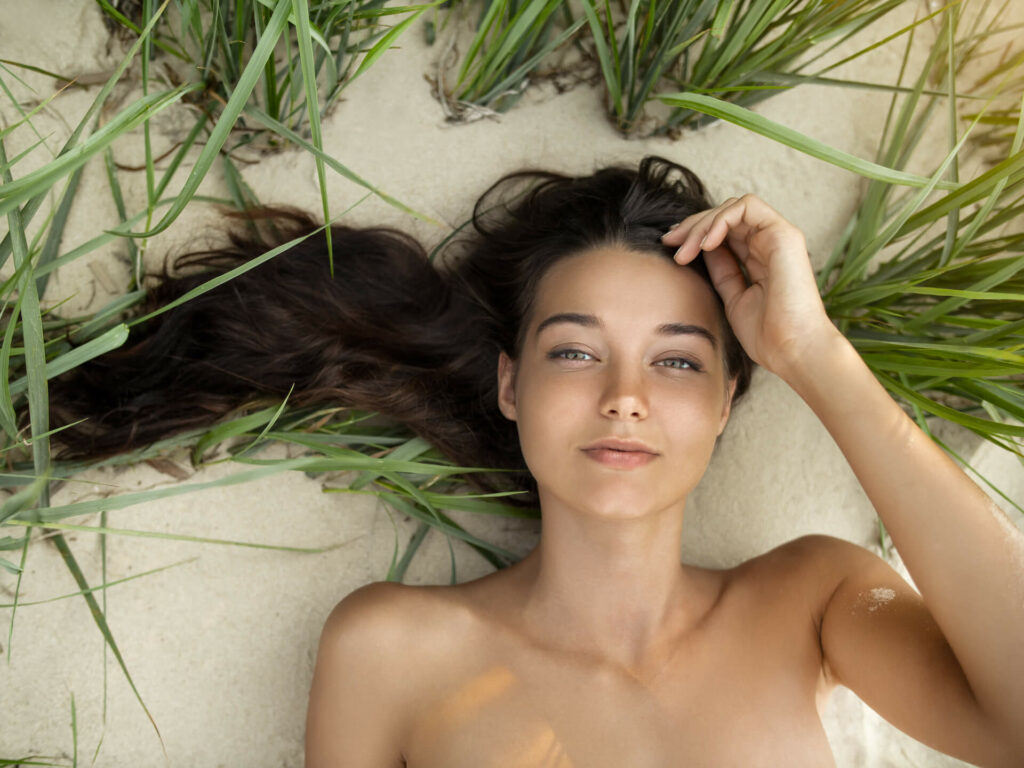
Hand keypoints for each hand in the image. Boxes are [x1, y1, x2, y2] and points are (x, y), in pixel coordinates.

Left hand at [660, 194, 839, 377]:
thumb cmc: (767, 334)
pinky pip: (747, 208)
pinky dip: (721, 220)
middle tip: (669, 242)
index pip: (724, 231)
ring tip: (685, 249)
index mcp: (759, 257)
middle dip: (693, 225)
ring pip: (733, 207)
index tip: (671, 248)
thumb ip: (721, 270)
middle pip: (725, 215)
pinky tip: (706, 244)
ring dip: (703, 223)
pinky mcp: (784, 235)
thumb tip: (701, 248)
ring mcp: (778, 236)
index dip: (695, 233)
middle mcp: (770, 243)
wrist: (791, 350)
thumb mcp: (732, 297)